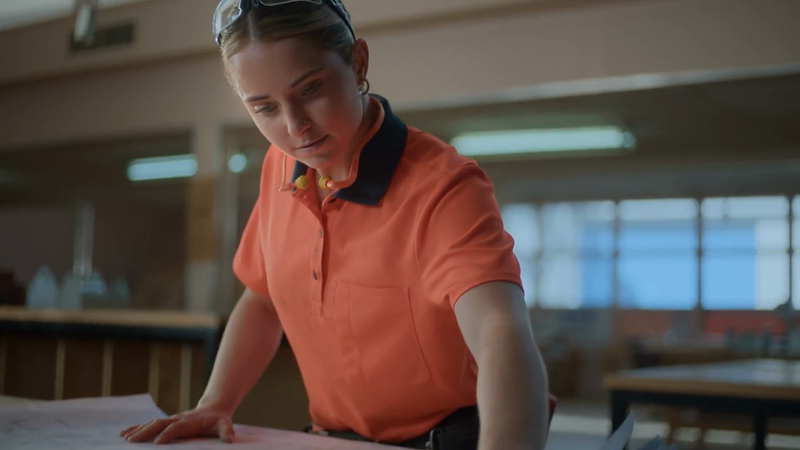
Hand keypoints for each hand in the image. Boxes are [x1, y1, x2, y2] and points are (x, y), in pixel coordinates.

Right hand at [120, 405, 234, 444]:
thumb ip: (227, 431)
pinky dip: (136, 428)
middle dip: (146, 432)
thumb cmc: (218, 420)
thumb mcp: (225, 424)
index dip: (168, 434)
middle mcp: (177, 419)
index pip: (176, 428)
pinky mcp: (166, 422)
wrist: (213, 408)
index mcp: (189, 422)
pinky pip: (149, 425)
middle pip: (159, 423)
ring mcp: (170, 420)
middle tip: (132, 441)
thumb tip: (230, 440)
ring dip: (138, 430)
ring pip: (151, 423)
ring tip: (125, 439)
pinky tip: (124, 434)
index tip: (157, 443)